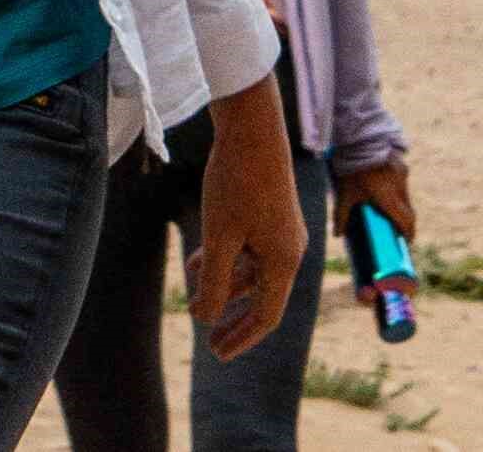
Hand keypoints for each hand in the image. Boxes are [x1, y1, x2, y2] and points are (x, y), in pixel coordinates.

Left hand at [190, 138, 310, 360]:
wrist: (252, 127)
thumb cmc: (235, 181)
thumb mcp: (218, 237)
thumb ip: (212, 281)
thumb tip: (205, 317)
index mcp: (284, 260)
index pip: (267, 315)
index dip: (242, 338)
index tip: (217, 354)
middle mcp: (290, 249)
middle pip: (261, 297)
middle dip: (233, 318)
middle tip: (210, 344)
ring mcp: (282, 231)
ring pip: (251, 271)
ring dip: (223, 285)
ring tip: (193, 296)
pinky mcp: (270, 214)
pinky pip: (249, 249)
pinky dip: (225, 260)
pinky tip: (196, 262)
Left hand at [338, 160, 422, 258]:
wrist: (360, 138)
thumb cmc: (352, 169)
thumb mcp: (345, 194)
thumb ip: (341, 215)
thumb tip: (337, 235)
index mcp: (389, 199)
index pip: (406, 221)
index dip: (408, 234)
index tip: (407, 243)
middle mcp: (400, 188)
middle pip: (408, 210)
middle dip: (405, 222)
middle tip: (399, 230)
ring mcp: (403, 175)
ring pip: (406, 195)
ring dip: (401, 205)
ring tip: (389, 209)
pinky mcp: (401, 164)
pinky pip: (402, 182)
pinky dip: (397, 190)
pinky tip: (386, 187)